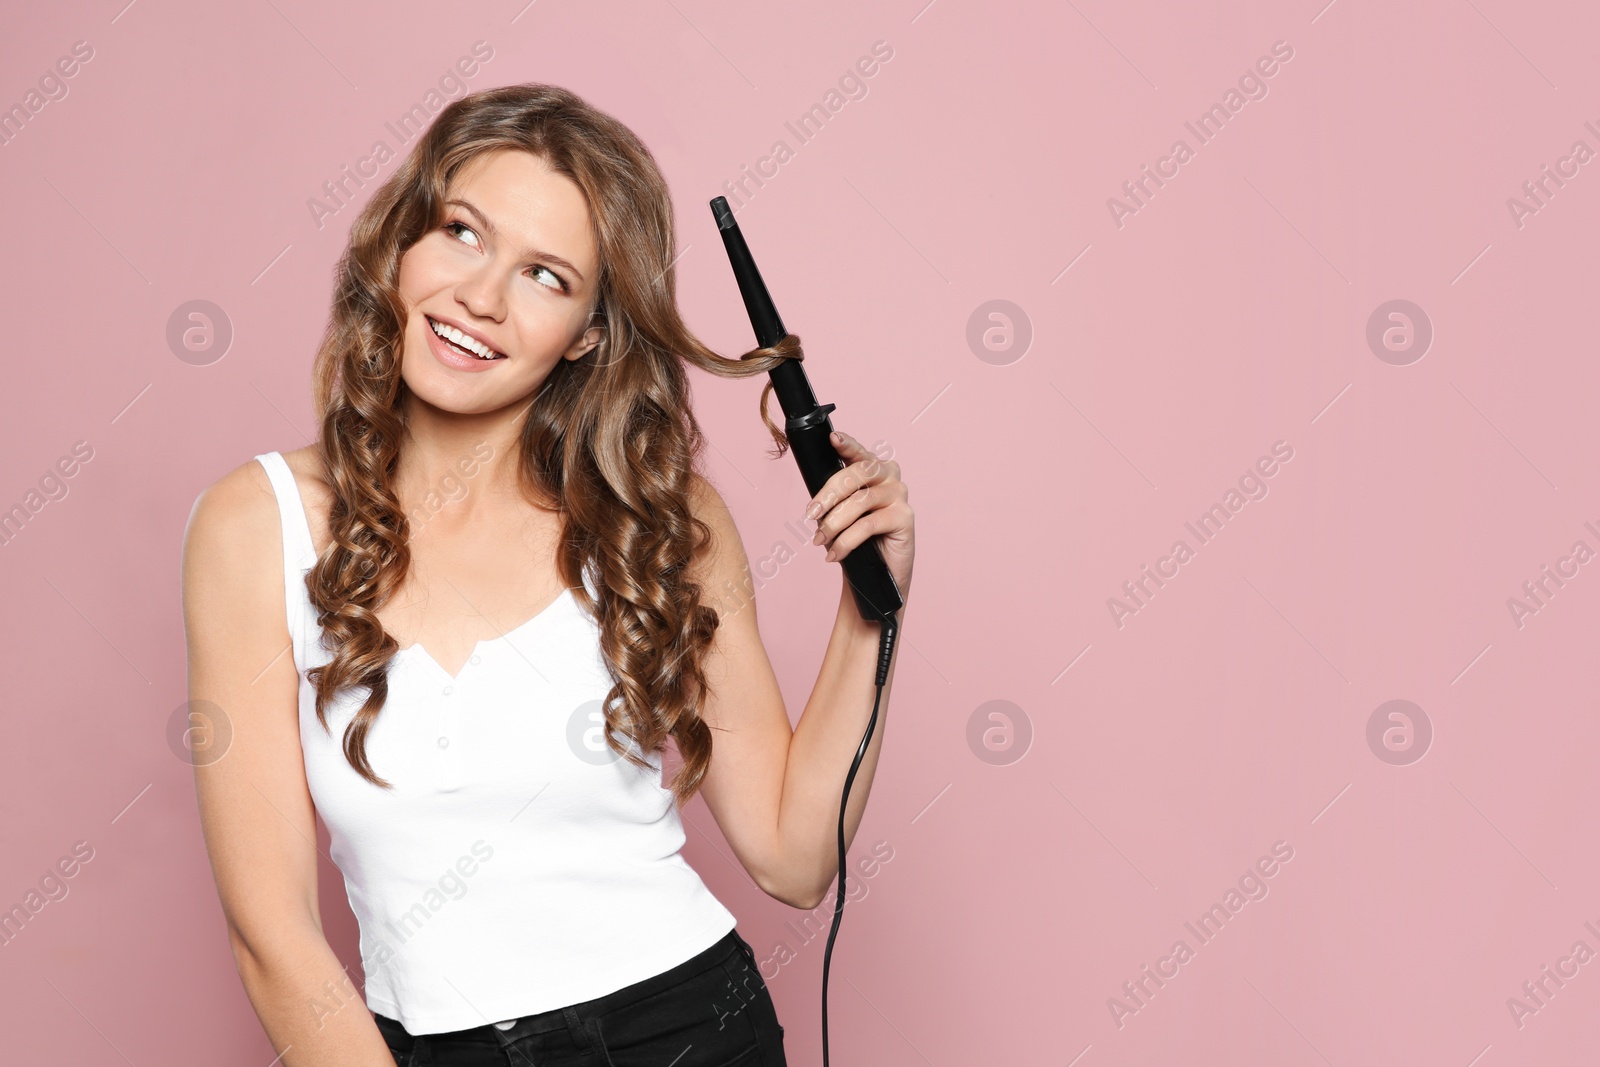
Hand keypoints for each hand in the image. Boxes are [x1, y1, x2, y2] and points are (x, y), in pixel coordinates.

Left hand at [804, 431, 913, 597]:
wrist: (876, 575)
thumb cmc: (858, 540)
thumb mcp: (841, 513)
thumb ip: (834, 498)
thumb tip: (814, 499)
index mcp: (873, 469)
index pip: (858, 453)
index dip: (847, 445)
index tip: (833, 439)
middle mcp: (890, 476)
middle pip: (856, 474)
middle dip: (828, 495)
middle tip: (810, 515)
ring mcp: (900, 495)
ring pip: (860, 501)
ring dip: (833, 523)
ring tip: (819, 540)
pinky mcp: (905, 517)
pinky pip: (868, 524)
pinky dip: (846, 541)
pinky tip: (835, 554)